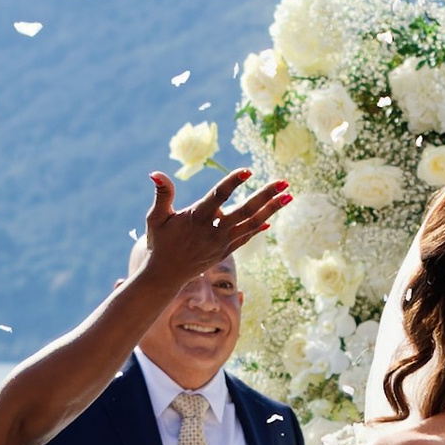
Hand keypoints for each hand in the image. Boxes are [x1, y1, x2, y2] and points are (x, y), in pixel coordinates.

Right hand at [134, 162, 293, 293]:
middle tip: (284, 182)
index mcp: (197, 217)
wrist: (166, 274)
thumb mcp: (156, 217)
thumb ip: (162, 194)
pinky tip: (271, 219)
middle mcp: (214, 231)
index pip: (219, 196)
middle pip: (245, 211)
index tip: (248, 170)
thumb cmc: (160, 242)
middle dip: (266, 195)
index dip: (233, 182)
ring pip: (252, 224)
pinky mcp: (226, 251)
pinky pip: (247, 237)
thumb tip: (155, 173)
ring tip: (289, 195)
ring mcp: (223, 242)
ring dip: (272, 210)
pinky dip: (259, 228)